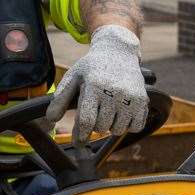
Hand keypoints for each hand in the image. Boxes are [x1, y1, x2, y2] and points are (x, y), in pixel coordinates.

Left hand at [45, 24, 147, 144]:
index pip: (87, 119)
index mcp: (94, 86)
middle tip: (95, 114)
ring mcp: (131, 97)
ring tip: (107, 112)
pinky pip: (135, 127)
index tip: (78, 142)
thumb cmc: (92, 67)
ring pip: (118, 130)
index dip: (81, 135)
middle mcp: (114, 92)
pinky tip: (121, 114)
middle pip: (101, 127)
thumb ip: (61, 98)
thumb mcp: (73, 78)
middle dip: (95, 126)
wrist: (118, 52)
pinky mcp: (143, 101)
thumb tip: (51, 118)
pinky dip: (127, 126)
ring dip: (110, 127)